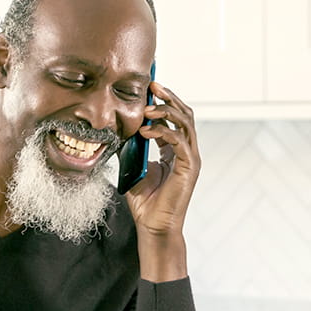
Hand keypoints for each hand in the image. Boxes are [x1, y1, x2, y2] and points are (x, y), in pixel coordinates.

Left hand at [123, 81, 200, 238]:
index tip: (149, 88)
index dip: (163, 101)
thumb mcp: (133, 167)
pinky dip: (163, 132)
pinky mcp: (190, 166)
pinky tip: (146, 131)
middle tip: (153, 85)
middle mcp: (187, 151)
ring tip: (148, 108)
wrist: (153, 225)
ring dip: (166, 111)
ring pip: (185, 122)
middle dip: (169, 97)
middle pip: (184, 114)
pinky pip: (179, 141)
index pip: (174, 118)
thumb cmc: (144, 201)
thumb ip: (131, 148)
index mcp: (175, 150)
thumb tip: (119, 128)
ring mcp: (191, 158)